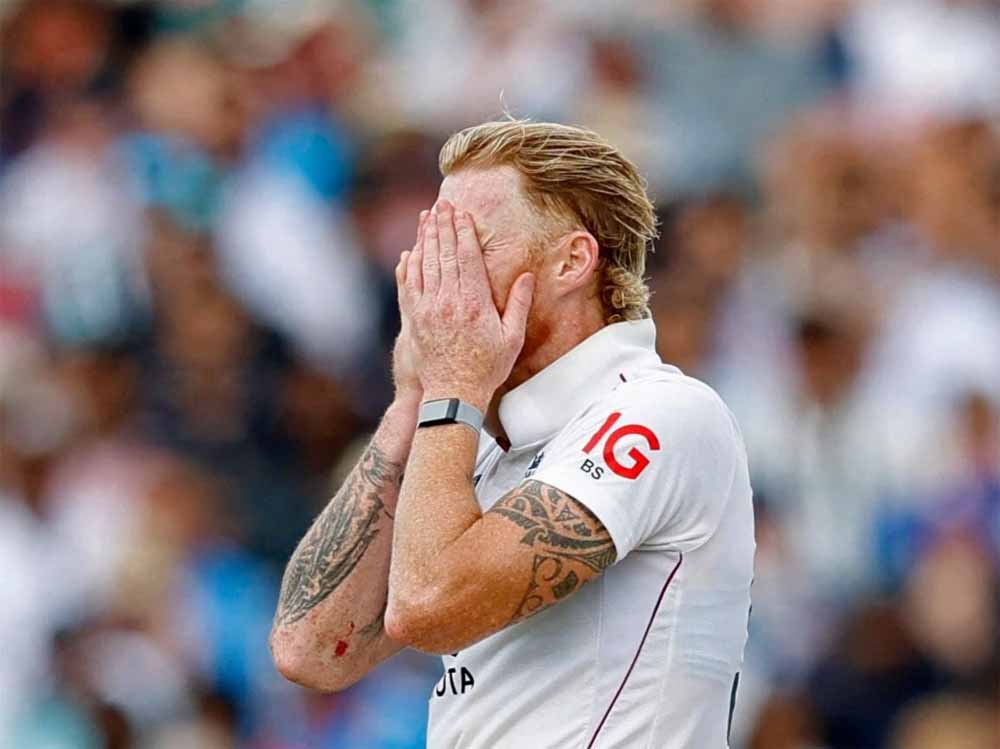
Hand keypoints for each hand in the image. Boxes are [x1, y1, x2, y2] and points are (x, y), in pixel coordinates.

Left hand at [398, 199, 534, 410]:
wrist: (453, 394)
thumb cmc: (487, 368)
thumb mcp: (512, 338)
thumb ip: (518, 304)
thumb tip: (526, 276)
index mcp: (474, 302)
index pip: (466, 257)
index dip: (463, 232)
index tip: (462, 213)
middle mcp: (448, 301)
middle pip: (443, 254)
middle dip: (442, 226)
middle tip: (441, 205)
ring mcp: (428, 309)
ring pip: (424, 264)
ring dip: (425, 238)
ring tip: (427, 218)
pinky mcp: (414, 319)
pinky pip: (409, 284)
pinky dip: (409, 265)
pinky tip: (411, 252)